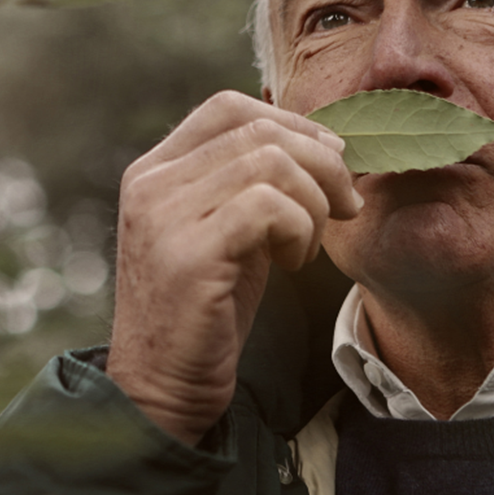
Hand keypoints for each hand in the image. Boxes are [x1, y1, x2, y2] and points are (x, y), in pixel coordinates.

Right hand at [106, 91, 361, 445]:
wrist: (161, 387)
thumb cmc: (205, 311)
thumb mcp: (225, 231)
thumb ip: (250, 184)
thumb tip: (324, 142)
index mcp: (154, 170)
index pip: (228, 107)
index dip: (291, 124)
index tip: (328, 163)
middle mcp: (151, 182)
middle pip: (258, 128)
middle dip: (321, 163)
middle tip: (343, 206)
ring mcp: (163, 215)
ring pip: (270, 162)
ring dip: (312, 203)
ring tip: (306, 246)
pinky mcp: (187, 254)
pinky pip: (268, 207)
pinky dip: (298, 231)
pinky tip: (292, 263)